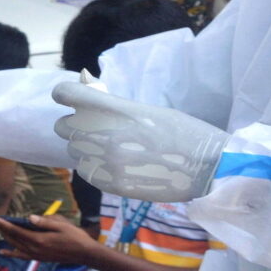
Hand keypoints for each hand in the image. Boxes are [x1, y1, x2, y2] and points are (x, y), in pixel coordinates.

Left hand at [0, 214, 98, 263]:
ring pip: (16, 246)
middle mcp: (35, 249)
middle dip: (2, 229)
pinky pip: (22, 256)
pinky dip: (11, 253)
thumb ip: (44, 222)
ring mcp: (37, 255)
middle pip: (14, 238)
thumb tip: (29, 217)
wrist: (85, 254)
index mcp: (39, 240)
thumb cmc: (75, 237)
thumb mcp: (61, 225)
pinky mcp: (39, 258)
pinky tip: (3, 251)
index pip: (17, 231)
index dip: (5, 224)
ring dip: (6, 238)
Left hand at [51, 81, 229, 201]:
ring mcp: (105, 161)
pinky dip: (93, 167)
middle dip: (74, 125)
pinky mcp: (110, 184)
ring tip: (112, 149)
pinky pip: (84, 170)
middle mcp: (103, 134)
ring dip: (84, 148)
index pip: (64, 94)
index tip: (69, 98)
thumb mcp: (145, 109)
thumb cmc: (181, 132)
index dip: (65, 95)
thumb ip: (111, 103)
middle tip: (94, 128)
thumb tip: (84, 86)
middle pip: (62, 126)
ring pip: (72, 150)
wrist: (209, 168)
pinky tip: (115, 165)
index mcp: (114, 109)